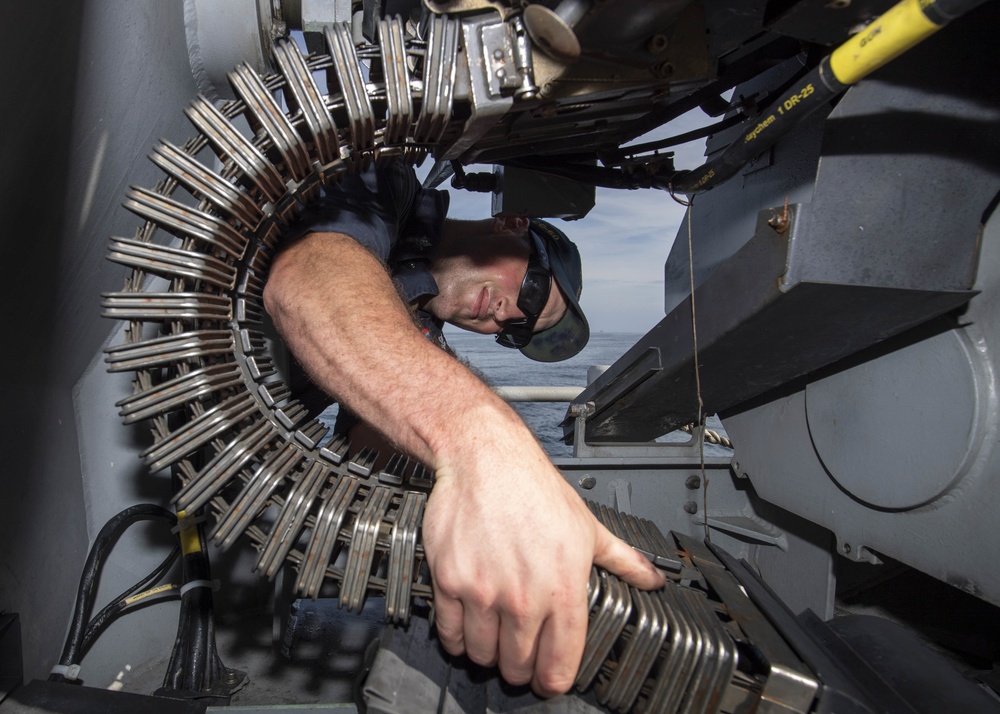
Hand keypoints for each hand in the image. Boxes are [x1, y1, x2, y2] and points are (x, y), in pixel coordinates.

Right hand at [421, 411, 664, 697]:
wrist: (485, 459)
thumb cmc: (534, 489)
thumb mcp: (588, 526)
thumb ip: (623, 560)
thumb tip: (653, 580)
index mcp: (563, 588)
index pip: (559, 664)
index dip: (554, 681)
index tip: (549, 681)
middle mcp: (524, 597)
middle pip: (518, 667)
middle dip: (520, 669)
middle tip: (519, 658)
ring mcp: (484, 592)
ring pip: (483, 655)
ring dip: (488, 655)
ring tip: (493, 642)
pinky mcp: (450, 582)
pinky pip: (450, 633)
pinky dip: (457, 639)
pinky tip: (466, 629)